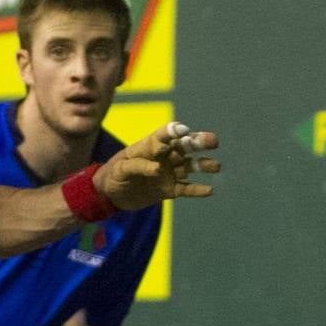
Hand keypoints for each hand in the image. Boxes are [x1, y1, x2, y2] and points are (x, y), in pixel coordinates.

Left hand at [95, 121, 219, 209]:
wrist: (109, 194)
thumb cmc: (112, 175)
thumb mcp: (120, 169)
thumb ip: (138, 166)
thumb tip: (159, 169)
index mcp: (150, 146)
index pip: (164, 135)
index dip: (174, 131)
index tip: (183, 130)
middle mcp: (163, 157)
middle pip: (184, 147)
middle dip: (198, 142)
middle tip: (213, 141)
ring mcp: (168, 173)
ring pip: (190, 166)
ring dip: (203, 165)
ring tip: (216, 166)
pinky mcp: (169, 189)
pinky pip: (186, 189)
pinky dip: (197, 190)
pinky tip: (209, 190)